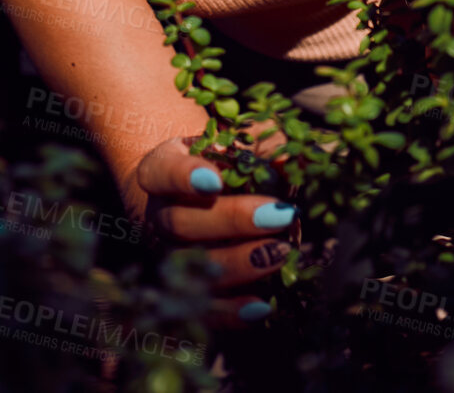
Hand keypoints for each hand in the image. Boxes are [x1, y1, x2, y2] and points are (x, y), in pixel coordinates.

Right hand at [135, 136, 294, 325]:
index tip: (214, 180)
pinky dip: (230, 311)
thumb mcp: (242, 141)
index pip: (163, 172)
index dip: (184, 178)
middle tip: (279, 215)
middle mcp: (158, 215)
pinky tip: (262, 307)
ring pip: (191, 266)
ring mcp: (168, 255)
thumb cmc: (226, 162)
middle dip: (232, 221)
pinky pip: (203, 307)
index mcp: (161, 169)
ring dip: (238, 263)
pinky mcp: (187, 289)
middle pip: (180, 223)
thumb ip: (266, 145)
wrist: (200, 197)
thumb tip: (296, 161)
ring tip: (281, 253)